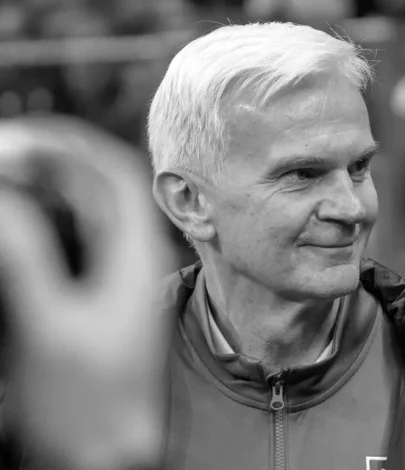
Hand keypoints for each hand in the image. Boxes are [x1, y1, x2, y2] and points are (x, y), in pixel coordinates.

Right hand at [0, 117, 174, 469]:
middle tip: (5, 154)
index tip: (25, 135)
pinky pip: (84, 240)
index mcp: (135, 257)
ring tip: (9, 176)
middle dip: (54, 162)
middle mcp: (135, 260)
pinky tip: (25, 220)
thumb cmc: (89, 402)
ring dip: (52, 189)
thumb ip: (26, 258)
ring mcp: (122, 278)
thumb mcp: (49, 327)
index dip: (73, 145)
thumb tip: (3, 199)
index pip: (116, 175)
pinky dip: (53, 219)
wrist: (112, 451)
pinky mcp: (106, 298)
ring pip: (91, 213)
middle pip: (101, 189)